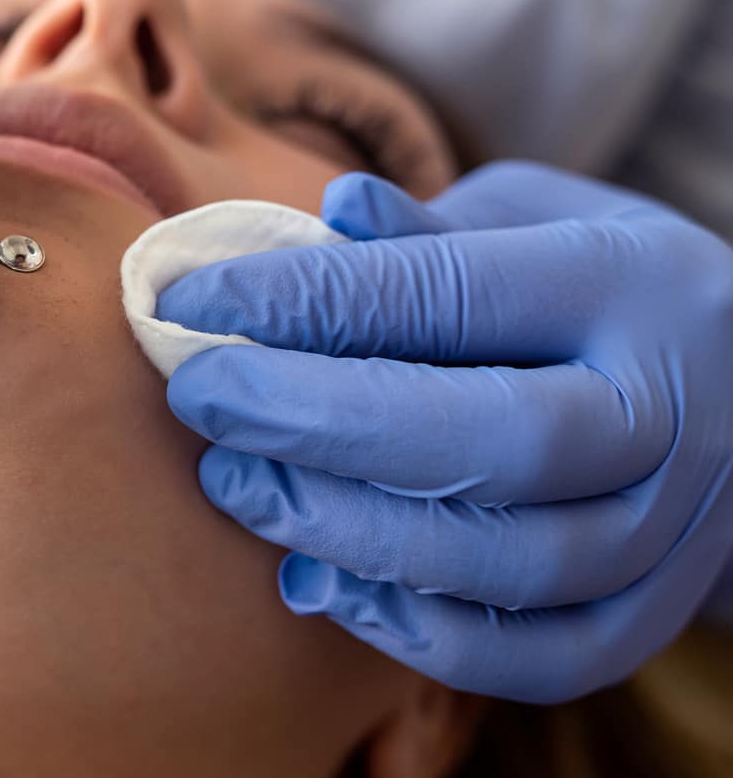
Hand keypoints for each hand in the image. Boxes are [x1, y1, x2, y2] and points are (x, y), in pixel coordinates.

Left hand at [155, 162, 732, 702]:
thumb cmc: (585, 283)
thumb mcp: (529, 219)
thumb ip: (429, 233)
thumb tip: (334, 213)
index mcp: (629, 284)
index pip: (453, 293)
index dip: (310, 301)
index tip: (192, 302)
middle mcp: (671, 410)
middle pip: (494, 440)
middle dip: (322, 423)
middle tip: (201, 398)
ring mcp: (678, 525)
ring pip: (515, 562)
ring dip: (352, 533)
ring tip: (235, 485)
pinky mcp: (656, 613)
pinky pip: (542, 656)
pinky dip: (421, 633)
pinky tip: (317, 579)